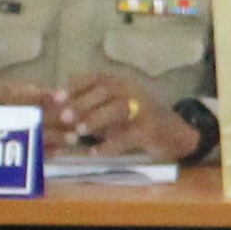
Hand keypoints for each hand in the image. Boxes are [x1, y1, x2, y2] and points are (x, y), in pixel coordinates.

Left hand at [54, 70, 183, 158]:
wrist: (174, 133)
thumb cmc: (137, 120)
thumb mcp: (114, 107)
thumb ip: (92, 107)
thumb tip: (60, 110)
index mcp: (121, 83)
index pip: (96, 77)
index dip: (75, 85)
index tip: (57, 97)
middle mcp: (133, 90)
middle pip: (106, 90)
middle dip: (82, 103)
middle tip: (64, 117)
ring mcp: (143, 109)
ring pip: (117, 109)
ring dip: (96, 119)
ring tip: (79, 132)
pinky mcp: (150, 129)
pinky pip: (127, 136)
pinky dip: (109, 145)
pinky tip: (94, 152)